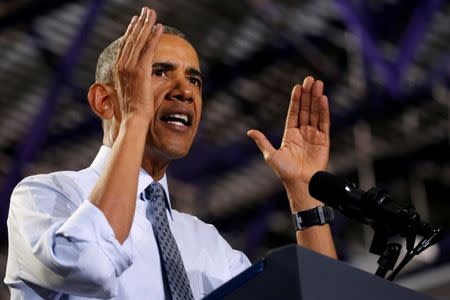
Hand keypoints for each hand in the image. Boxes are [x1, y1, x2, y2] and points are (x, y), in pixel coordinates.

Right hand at [114, 7, 162, 121]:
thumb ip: (128, 84)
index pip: (125, 46)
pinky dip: (154, 36)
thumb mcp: (127, 94)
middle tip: (146, 11)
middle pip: (131, 39)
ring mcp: (131, 68)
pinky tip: (159, 27)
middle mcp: (122, 66)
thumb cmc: (132, 112)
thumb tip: (131, 83)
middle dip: (139, 23)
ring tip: (152, 13)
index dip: (131, 32)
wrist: (133, 120)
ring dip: (146, 25)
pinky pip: (148, 49)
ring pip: (139, 41)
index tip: (136, 21)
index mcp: (118, 70)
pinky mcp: (141, 71)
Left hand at [248, 76, 329, 187]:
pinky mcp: (324, 141)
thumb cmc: (285, 172)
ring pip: (315, 113)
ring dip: (316, 98)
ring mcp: (314, 136)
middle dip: (308, 94)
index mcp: (290, 135)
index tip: (298, 87)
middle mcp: (303, 133)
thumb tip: (250, 131)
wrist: (301, 184)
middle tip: (310, 79)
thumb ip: (262, 141)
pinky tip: (323, 99)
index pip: (294, 113)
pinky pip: (324, 123)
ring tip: (318, 84)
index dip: (296, 100)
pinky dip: (324, 111)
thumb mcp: (270, 155)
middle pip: (306, 109)